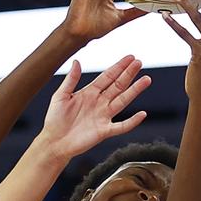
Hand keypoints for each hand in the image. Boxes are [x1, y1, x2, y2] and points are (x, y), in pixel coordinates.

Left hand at [36, 54, 150, 159]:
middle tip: (140, 63)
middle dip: (129, 74)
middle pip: (118, 85)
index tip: (130, 57)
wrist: (53, 142)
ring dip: (134, 90)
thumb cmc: (54, 120)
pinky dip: (132, 121)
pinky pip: (121, 126)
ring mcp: (103, 116)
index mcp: (89, 93)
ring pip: (123, 101)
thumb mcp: (60, 96)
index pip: (107, 77)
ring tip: (146, 79)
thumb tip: (77, 61)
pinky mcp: (104, 131)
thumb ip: (70, 80)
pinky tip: (142, 114)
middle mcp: (99, 103)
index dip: (118, 67)